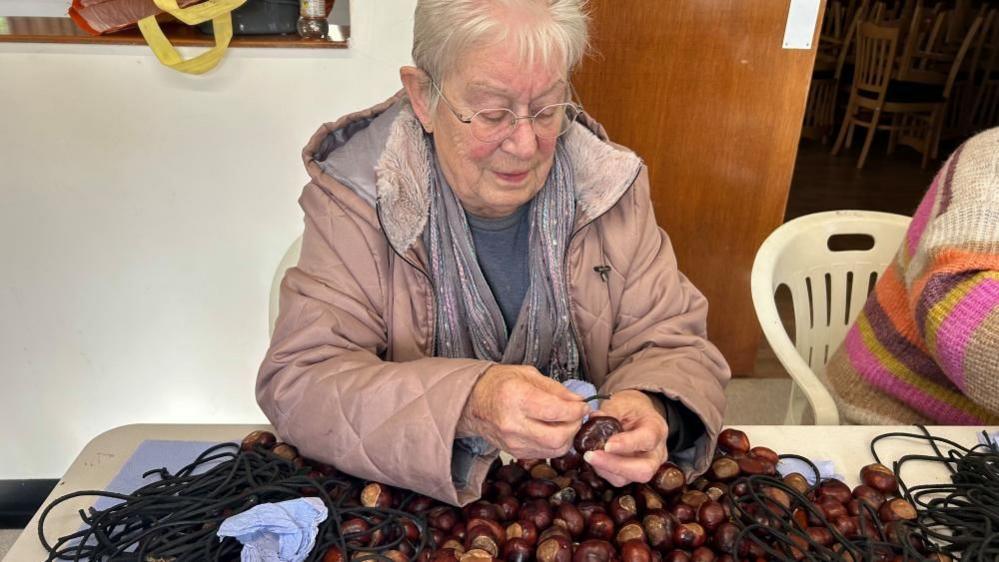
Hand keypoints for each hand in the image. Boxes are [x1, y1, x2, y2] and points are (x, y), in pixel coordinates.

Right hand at [458, 365, 590, 458]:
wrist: (473, 402)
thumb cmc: (500, 383)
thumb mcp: (528, 374)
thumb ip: (556, 389)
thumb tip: (579, 401)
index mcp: (516, 397)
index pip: (556, 411)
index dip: (576, 411)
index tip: (583, 406)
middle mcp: (513, 423)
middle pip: (558, 438)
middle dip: (575, 427)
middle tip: (577, 415)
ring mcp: (513, 442)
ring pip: (554, 450)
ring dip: (568, 437)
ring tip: (566, 422)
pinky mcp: (515, 453)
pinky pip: (545, 453)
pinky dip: (555, 444)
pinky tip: (553, 429)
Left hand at [582, 390, 667, 486]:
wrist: (637, 416)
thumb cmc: (631, 408)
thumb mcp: (622, 403)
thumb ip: (610, 411)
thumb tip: (594, 417)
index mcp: (657, 429)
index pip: (647, 440)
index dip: (627, 444)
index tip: (607, 445)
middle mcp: (657, 452)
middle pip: (644, 470)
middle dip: (615, 466)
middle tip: (591, 456)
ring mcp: (647, 466)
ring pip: (630, 478)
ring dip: (606, 469)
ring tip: (589, 456)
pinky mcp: (633, 473)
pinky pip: (619, 479)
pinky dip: (604, 471)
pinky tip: (594, 459)